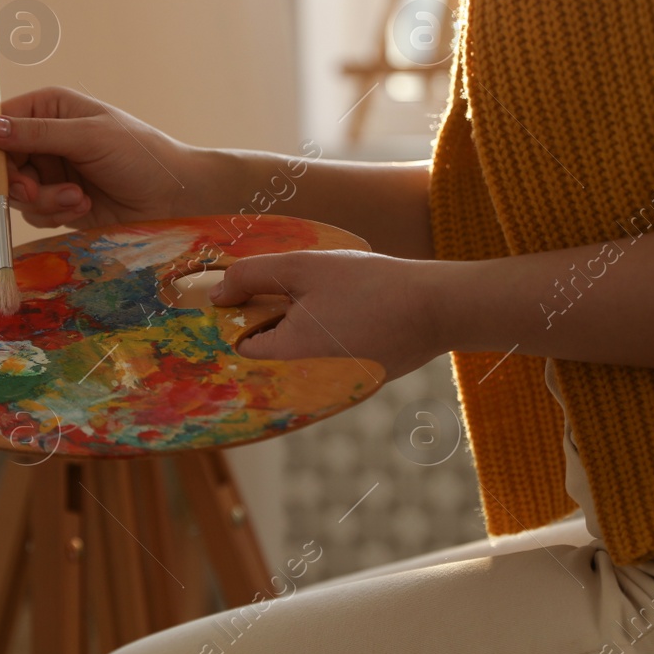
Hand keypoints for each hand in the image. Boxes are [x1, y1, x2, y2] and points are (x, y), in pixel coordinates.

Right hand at [0, 87, 199, 228]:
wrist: (173, 197)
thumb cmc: (139, 155)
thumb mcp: (89, 137)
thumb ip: (37, 134)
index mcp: (48, 109)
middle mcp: (44, 138)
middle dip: (14, 181)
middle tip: (33, 193)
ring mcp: (50, 172)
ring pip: (16, 191)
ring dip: (43, 200)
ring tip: (79, 198)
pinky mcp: (58, 202)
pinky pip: (35, 212)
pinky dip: (54, 213)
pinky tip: (84, 206)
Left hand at [209, 249, 442, 379]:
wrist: (438, 308)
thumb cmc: (370, 285)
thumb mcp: (303, 268)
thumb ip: (252, 276)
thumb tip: (216, 295)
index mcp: (289, 357)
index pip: (243, 344)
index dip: (244, 314)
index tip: (256, 289)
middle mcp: (309, 383)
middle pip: (273, 350)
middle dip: (277, 317)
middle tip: (300, 288)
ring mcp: (337, 385)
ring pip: (302, 352)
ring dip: (305, 323)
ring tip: (333, 297)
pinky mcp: (361, 380)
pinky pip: (330, 358)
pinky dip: (333, 334)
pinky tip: (354, 310)